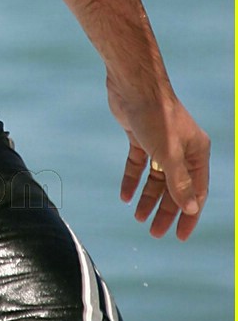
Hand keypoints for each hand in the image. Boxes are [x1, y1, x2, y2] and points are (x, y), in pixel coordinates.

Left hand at [108, 82, 209, 240]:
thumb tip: (191, 209)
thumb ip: (179, 182)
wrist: (133, 84)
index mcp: (197, 152)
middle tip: (154, 233)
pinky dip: (132, 179)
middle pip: (174, 187)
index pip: (196, 192)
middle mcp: (182, 148)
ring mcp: (160, 142)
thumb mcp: (168, 154)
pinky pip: (138, 164)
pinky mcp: (141, 136)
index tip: (179, 236)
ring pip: (156, 177)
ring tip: (138, 218)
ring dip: (148, 198)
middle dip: (165, 211)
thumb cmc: (156, 115)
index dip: (188, 215)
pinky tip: (124, 195)